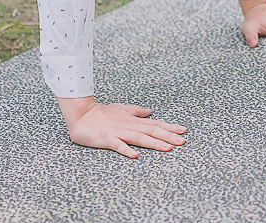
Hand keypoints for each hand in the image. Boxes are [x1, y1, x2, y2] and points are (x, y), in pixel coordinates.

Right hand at [57, 95, 185, 158]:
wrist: (82, 115)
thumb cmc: (101, 113)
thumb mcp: (122, 109)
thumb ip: (136, 111)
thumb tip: (149, 112)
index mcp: (133, 120)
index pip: (155, 124)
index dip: (170, 127)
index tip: (183, 130)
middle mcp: (129, 126)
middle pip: (152, 131)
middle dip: (168, 136)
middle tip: (182, 141)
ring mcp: (119, 133)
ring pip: (140, 138)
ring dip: (154, 143)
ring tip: (167, 148)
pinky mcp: (107, 139)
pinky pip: (118, 146)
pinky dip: (127, 150)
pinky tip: (135, 155)